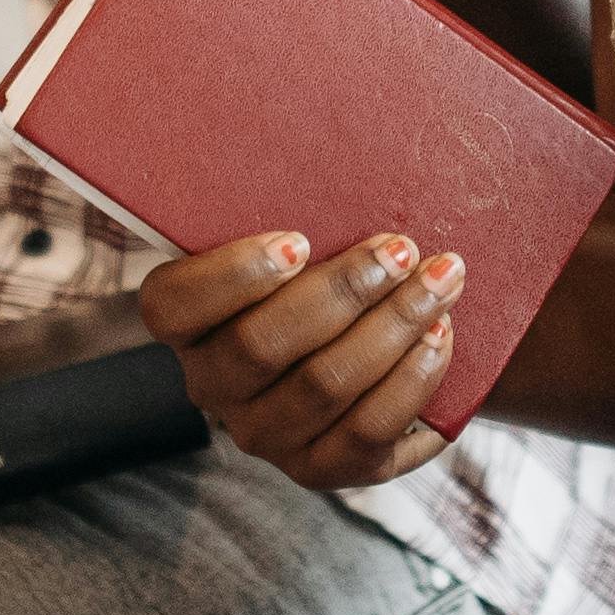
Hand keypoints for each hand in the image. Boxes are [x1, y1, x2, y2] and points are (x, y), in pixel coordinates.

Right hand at [137, 227, 467, 489]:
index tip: (298, 241)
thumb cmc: (320, 269)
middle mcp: (212, 387)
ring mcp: (265, 435)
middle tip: (402, 248)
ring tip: (441, 281)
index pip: (173, 305)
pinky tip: (441, 337)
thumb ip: (294, 216)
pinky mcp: (321, 470)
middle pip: (263, 344)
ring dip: (392, 328)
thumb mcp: (290, 240)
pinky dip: (411, 382)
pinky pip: (367, 434)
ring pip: (323, 386)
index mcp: (185, 324)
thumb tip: (339, 144)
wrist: (363, 340)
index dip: (232, 275)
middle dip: (343, 291)